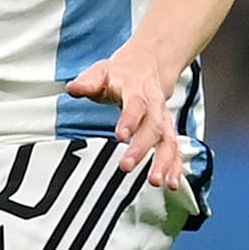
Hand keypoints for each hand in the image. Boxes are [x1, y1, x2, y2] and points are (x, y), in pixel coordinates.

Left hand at [66, 48, 186, 190]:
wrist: (145, 66)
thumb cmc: (120, 74)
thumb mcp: (101, 72)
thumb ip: (87, 83)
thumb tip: (72, 88)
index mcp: (137, 90)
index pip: (136, 105)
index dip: (130, 120)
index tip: (121, 136)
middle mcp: (154, 107)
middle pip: (152, 128)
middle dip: (142, 148)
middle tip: (127, 166)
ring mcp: (163, 120)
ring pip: (168, 142)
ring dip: (163, 163)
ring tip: (155, 181)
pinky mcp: (168, 132)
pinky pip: (176, 150)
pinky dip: (176, 167)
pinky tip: (172, 183)